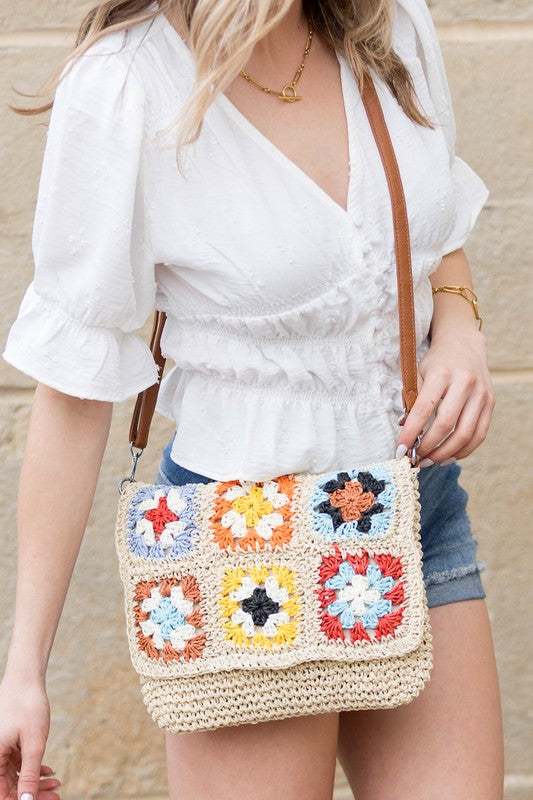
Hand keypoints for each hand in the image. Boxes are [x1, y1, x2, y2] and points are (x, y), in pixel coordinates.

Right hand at [0, 674, 60, 798]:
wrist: (26, 678)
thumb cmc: (28, 706)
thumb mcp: (34, 743)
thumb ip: (30, 774)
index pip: (4, 794)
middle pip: (9, 786)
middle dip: (33, 793)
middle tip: (57, 794)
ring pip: (14, 776)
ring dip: (35, 781)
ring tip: (57, 783)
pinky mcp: (6, 742)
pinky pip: (17, 763)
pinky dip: (32, 768)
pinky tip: (49, 771)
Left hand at [396, 326, 494, 463]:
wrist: (464, 345)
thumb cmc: (436, 362)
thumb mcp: (419, 373)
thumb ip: (412, 400)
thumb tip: (404, 429)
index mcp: (442, 374)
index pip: (424, 409)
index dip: (411, 432)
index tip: (400, 449)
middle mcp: (465, 383)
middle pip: (446, 425)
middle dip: (429, 447)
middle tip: (416, 458)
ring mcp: (481, 394)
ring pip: (465, 434)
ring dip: (446, 453)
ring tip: (430, 461)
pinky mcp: (491, 403)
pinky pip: (480, 434)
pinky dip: (464, 450)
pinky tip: (449, 456)